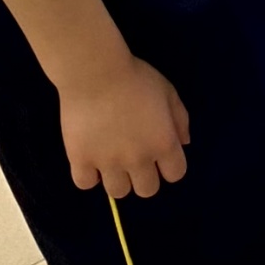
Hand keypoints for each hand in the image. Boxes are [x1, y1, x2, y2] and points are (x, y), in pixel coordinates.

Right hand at [61, 56, 189, 200]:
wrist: (95, 71)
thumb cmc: (135, 77)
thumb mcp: (168, 92)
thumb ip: (180, 119)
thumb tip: (184, 143)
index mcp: (163, 144)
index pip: (175, 175)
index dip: (169, 166)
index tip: (159, 154)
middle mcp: (138, 159)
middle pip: (147, 190)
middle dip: (144, 177)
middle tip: (134, 159)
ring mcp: (108, 162)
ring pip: (118, 192)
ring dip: (118, 179)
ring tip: (111, 160)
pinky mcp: (80, 159)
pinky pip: (85, 183)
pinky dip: (88, 176)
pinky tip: (90, 160)